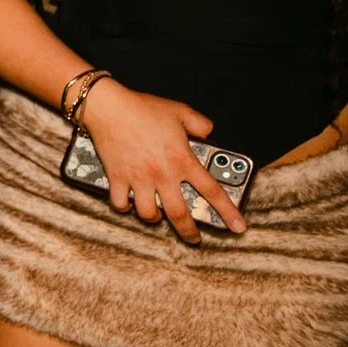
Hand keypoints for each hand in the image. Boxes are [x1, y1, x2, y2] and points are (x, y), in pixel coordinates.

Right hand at [78, 80, 243, 241]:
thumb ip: (199, 123)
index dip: (228, 212)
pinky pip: (121, 203)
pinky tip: (128, 203)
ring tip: (157, 215)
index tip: (238, 227)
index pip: (212, 191)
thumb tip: (208, 132)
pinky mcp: (117, 178)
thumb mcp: (179, 111)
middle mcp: (163, 175)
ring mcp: (139, 179)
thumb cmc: (143, 108)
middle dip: (190, 232)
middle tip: (194, 239)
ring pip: (149, 214)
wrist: (109, 108)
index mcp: (183, 160)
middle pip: (180, 214)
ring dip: (155, 218)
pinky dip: (124, 207)